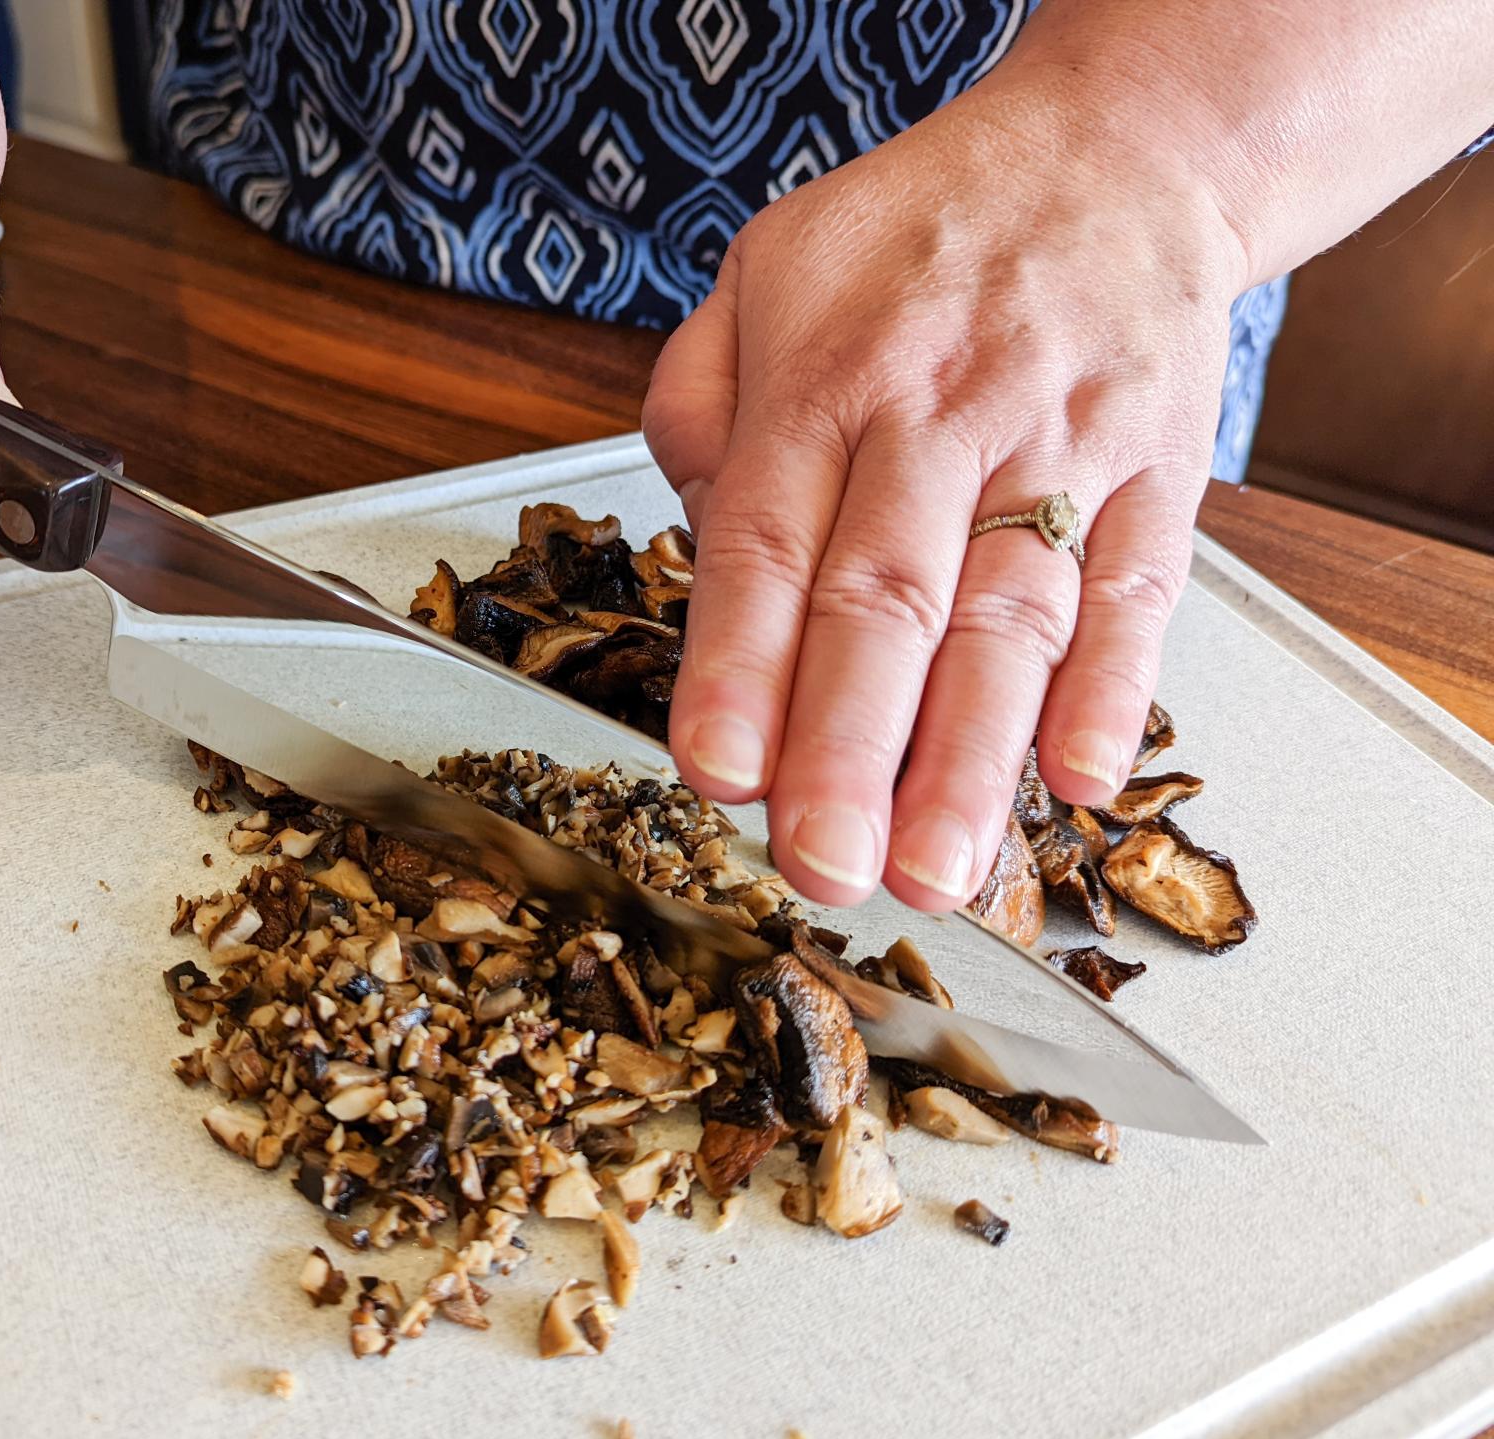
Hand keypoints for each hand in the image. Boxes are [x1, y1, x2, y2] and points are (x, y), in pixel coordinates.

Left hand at [643, 82, 1246, 911]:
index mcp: (826, 378)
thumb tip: (695, 539)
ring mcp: (1063, 445)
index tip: (716, 774)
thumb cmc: (918, 237)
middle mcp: (943, 416)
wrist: (1120, 150)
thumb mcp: (760, 274)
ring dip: (972, 757)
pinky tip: (1077, 784)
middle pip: (889, 602)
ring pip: (1013, 618)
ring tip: (933, 870)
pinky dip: (1115, 693)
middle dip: (850, 750)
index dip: (739, 666)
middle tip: (822, 867)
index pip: (767, 542)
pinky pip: (1139, 590)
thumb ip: (699, 406)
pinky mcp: (1160, 471)